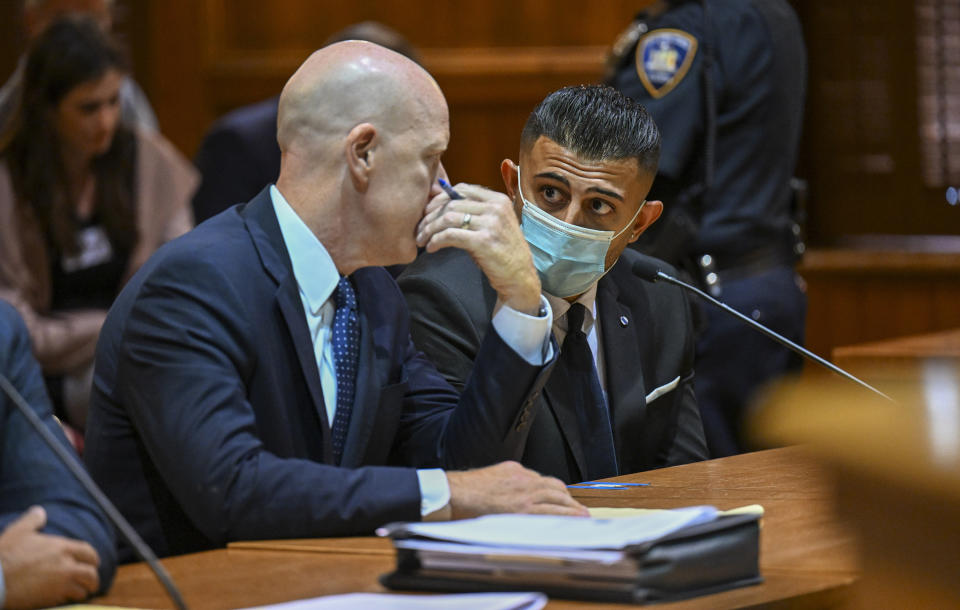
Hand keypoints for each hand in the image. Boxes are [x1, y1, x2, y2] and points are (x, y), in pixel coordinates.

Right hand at [0, 506, 100, 608]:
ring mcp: (61, 583)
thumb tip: (39, 511)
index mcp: (62, 547)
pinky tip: (64, 599)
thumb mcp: (19, 531)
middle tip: (89, 582)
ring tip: (79, 592)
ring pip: (83, 589)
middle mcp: (66, 565)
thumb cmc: (5, 554)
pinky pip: (69, 601)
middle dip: (92, 579)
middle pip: (91, 573)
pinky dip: (69, 600)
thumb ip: (33, 520)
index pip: (88, 552)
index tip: (91, 563)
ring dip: (82, 591)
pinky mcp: (52, 598)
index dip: (91, 559)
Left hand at [416, 183, 541, 313]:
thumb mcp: (492, 225)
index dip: (439, 199)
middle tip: (419, 229)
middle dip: (430, 216)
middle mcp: (495, 208)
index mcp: (498, 200)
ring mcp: (491, 223)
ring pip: (448, 218)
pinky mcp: (483, 241)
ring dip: (429, 229)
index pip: (461, 189)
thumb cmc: (502, 253)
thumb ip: (472, 213)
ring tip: (421, 240)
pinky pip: (450, 235)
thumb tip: (438, 205)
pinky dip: (436, 240)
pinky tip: (431, 248)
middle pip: (451, 203)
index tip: (427, 212)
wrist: (519, 277)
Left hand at [445, 461, 588, 519]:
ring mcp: (520, 477)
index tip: (585, 519)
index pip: (558, 511)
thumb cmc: (474, 516)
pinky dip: (543, 483)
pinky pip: (535, 475)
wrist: (455, 493)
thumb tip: (543, 525)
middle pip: (559, 496)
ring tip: (569, 501)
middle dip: (573, 505)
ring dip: (563, 493)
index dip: (574, 516)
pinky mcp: (513, 468)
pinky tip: (545, 488)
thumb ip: (525, 523)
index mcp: (524, 509)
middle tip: (583, 513)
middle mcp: (526, 492)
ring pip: (550, 483)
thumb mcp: (502, 526)